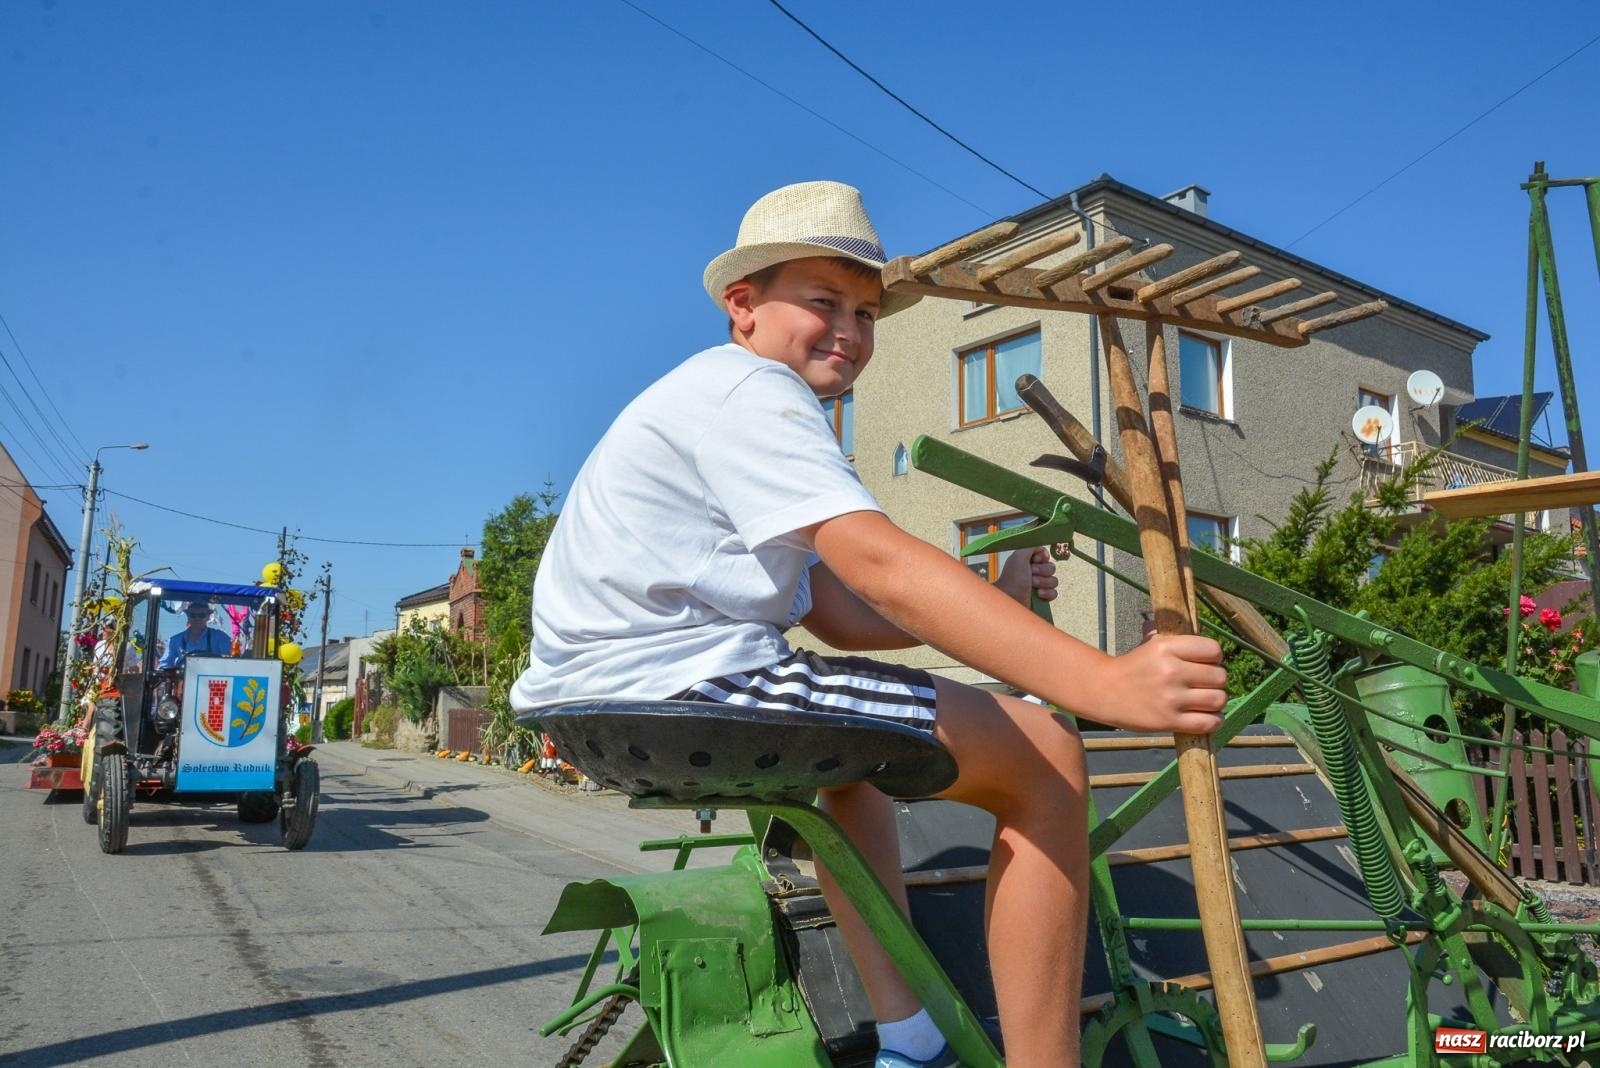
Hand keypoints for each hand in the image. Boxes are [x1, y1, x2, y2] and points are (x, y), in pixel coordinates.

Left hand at [996, 546, 1057, 606]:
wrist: (1010, 600)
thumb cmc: (1012, 579)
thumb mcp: (1018, 557)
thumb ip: (1030, 547)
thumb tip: (1041, 548)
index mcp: (1027, 562)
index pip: (1045, 555)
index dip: (1042, 558)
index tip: (1034, 561)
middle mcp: (1033, 572)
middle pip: (1051, 567)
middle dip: (1043, 571)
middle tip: (1031, 575)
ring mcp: (1039, 585)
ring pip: (1054, 580)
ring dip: (1044, 582)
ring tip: (1033, 586)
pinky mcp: (1042, 598)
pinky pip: (1054, 593)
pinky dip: (1047, 593)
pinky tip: (1039, 595)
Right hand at [1086, 634, 1226, 734]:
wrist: (1104, 691)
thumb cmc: (1132, 667)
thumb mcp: (1150, 643)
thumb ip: (1177, 638)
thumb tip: (1200, 635)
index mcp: (1167, 647)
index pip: (1213, 650)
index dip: (1214, 657)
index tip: (1206, 663)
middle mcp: (1171, 671)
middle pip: (1220, 676)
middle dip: (1215, 680)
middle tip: (1204, 683)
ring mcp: (1171, 698)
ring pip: (1218, 699)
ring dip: (1216, 700)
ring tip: (1205, 700)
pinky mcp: (1169, 721)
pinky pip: (1208, 722)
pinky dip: (1214, 720)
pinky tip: (1207, 716)